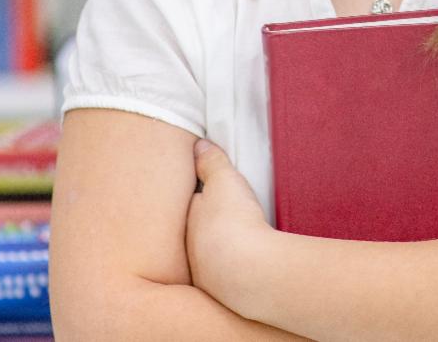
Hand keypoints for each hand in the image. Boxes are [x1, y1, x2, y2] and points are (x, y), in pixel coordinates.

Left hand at [187, 138, 273, 316]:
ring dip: (222, 248)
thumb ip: (212, 162)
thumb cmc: (233, 222)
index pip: (193, 203)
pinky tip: (248, 264)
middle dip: (208, 225)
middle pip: (198, 231)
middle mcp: (190, 247)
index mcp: (189, 218)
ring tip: (240, 242)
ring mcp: (203, 271)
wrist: (246, 272)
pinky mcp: (221, 291)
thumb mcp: (224, 180)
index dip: (203, 195)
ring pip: (210, 255)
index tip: (214, 192)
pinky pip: (226, 274)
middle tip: (228, 219)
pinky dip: (235, 267)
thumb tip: (198, 145)